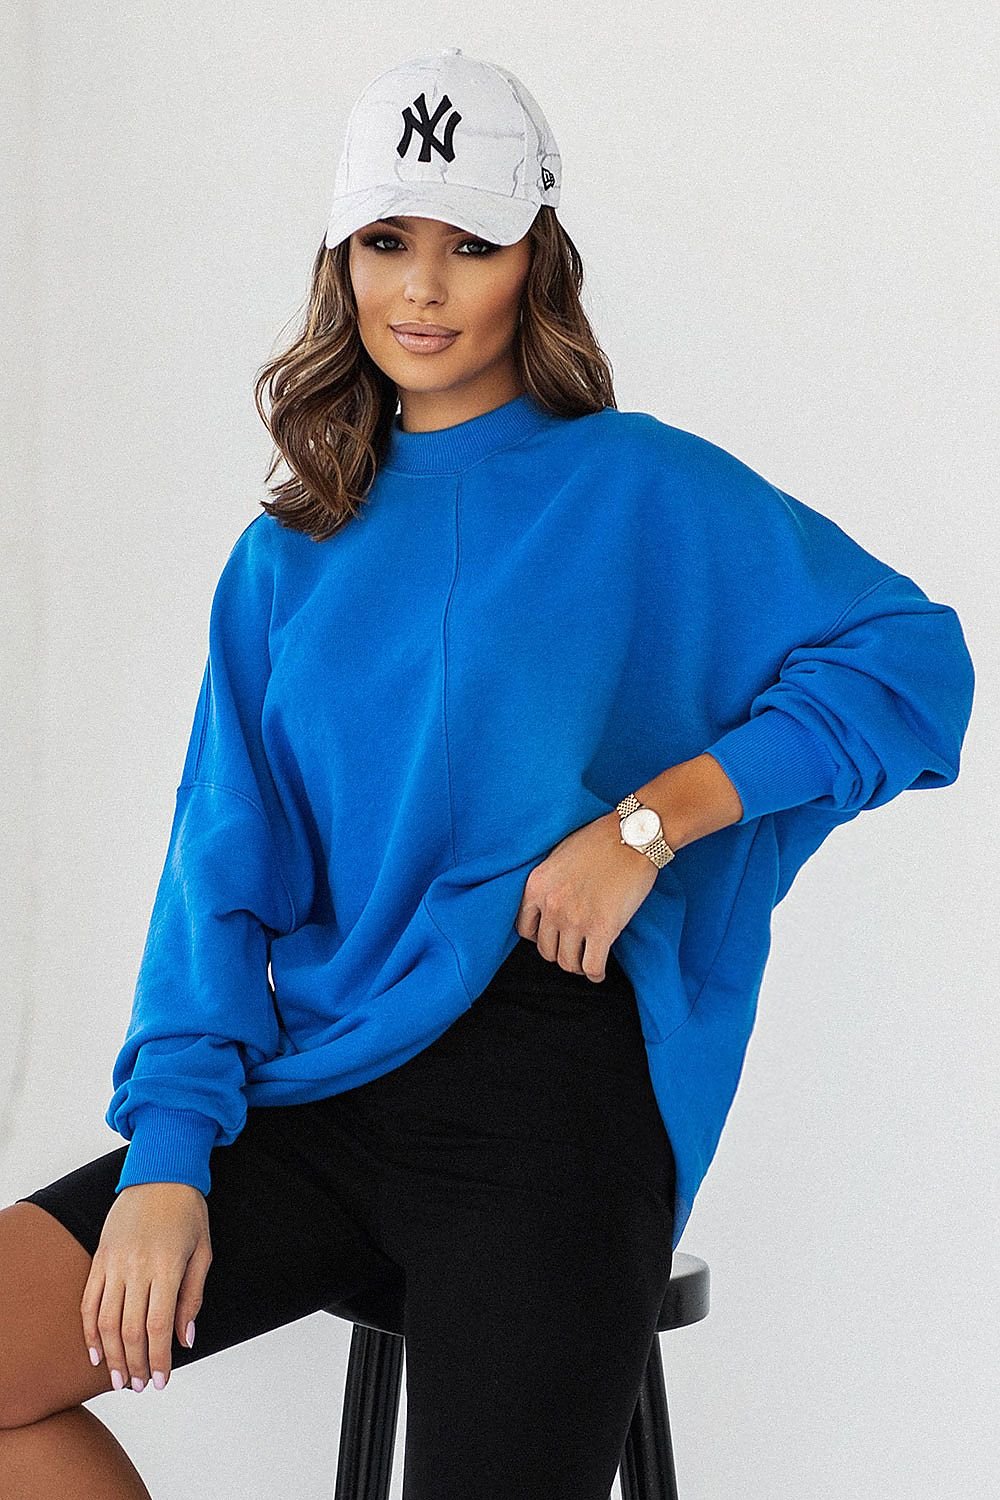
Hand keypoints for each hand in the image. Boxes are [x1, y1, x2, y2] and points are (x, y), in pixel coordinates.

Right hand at [81, 1181, 211, 1392]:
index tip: (160, 1381)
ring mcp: (114, 1263)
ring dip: (111, 1356)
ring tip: (117, 1379)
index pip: (158, 1327)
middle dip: (134, 1365)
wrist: (160, 1175)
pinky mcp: (99, 1258)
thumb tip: (186, 1340)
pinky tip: (95, 1352)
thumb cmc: (188, 1213)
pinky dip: (90, 1330)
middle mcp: (137, 1267)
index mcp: (167, 1267)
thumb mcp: (203, 1252)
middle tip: (138, 1387)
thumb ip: (193, 1298)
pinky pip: (89, 1301)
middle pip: (131, 1330)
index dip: (158, 1359)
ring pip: (106, 1321)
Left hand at [515, 810, 658, 980]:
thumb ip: (548, 883)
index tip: (550, 936)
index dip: (538, 936)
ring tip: (585, 960)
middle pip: (545, 950)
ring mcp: (576, 920)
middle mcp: (551, 906)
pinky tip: (598, 971)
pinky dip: (595, 973)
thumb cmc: (599, 840)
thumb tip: (546, 904)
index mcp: (536, 886)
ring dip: (576, 965)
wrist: (632, 836)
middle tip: (572, 948)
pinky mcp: (603, 929)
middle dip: (559, 951)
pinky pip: (592, 966)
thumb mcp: (557, 856)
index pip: (523, 929)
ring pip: (567, 962)